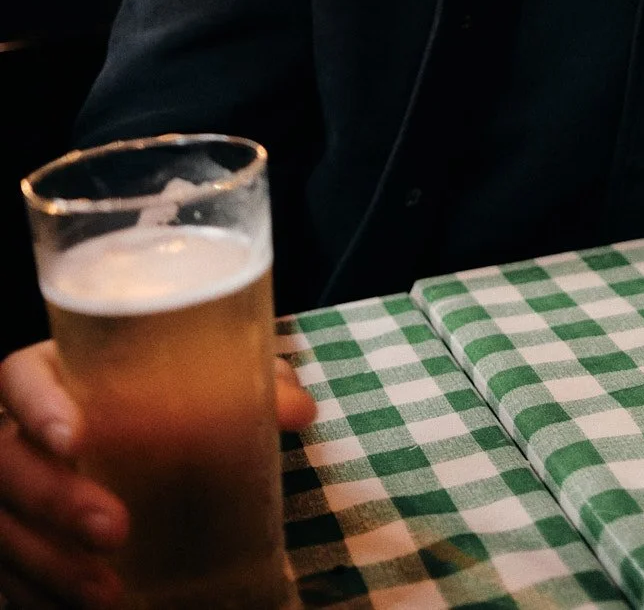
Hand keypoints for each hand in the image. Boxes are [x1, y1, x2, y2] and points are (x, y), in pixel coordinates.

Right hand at [0, 342, 315, 609]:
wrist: (150, 441)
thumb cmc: (167, 396)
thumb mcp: (206, 380)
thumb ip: (247, 384)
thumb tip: (297, 409)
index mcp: (58, 373)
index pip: (20, 377)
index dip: (37, 405)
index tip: (75, 439)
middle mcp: (23, 431)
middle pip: (6, 462)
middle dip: (53, 501)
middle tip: (114, 529)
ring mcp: (12, 492)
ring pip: (3, 528)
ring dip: (48, 565)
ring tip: (107, 595)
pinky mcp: (18, 541)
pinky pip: (8, 575)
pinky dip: (38, 597)